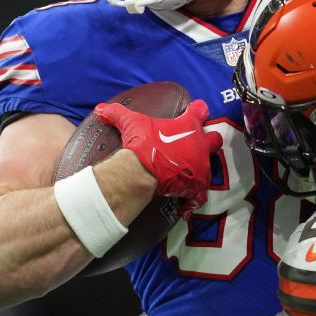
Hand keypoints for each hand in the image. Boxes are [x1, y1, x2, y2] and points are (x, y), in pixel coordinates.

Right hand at [96, 100, 222, 217]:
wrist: (142, 170)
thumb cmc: (142, 144)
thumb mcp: (130, 123)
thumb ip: (117, 114)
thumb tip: (100, 109)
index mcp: (188, 126)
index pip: (200, 110)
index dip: (199, 109)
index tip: (197, 110)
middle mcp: (200, 145)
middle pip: (215, 139)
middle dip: (209, 141)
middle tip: (197, 145)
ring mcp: (201, 166)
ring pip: (210, 167)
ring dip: (201, 170)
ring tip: (189, 174)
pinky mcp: (196, 186)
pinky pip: (199, 195)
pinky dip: (193, 200)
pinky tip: (186, 206)